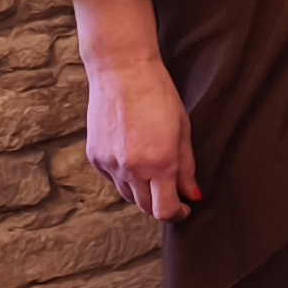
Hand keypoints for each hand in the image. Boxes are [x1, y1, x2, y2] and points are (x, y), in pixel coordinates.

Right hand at [85, 54, 202, 221]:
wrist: (123, 73)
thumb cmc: (159, 96)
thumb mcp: (183, 130)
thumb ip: (187, 167)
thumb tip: (193, 195)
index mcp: (160, 163)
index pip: (164, 210)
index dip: (177, 214)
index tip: (184, 208)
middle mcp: (132, 169)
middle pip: (145, 207)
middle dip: (160, 205)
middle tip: (172, 193)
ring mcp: (110, 165)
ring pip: (128, 196)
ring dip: (142, 193)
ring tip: (153, 173)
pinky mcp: (95, 157)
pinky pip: (112, 180)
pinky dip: (124, 178)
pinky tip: (133, 159)